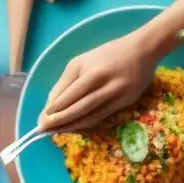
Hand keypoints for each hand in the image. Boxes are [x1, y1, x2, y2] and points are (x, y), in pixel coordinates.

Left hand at [39, 33, 156, 131]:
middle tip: (44, 130)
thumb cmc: (107, 55)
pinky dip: (86, 124)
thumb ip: (66, 82)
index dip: (53, 109)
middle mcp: (104, 82)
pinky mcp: (126, 102)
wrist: (142, 50)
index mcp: (90, 70)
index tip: (40, 120)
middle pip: (78, 107)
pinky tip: (75, 127)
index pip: (68, 94)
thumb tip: (51, 105)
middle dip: (59, 120)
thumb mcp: (82, 61)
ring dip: (71, 126)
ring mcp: (117, 93)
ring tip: (57, 132)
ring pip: (90, 115)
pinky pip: (102, 116)